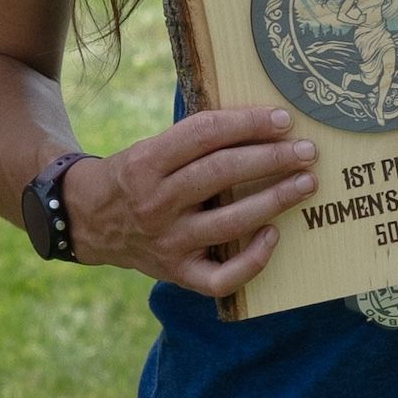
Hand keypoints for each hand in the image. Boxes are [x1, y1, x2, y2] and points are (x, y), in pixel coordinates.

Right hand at [63, 107, 316, 298]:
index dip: (247, 124)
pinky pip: (222, 277)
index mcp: (146, 163)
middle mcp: (155, 203)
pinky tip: (273, 235)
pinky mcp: (177, 273)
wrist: (90, 222)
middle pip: (223, 174)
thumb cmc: (136, 177)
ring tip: (306, 183)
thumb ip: (195, 139)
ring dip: (275, 200)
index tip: (282, 119)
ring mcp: (168, 242)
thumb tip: (261, 124)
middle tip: (307, 151)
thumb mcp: (151, 147)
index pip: (205, 135)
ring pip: (231, 222)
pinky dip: (252, 260)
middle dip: (272, 158)